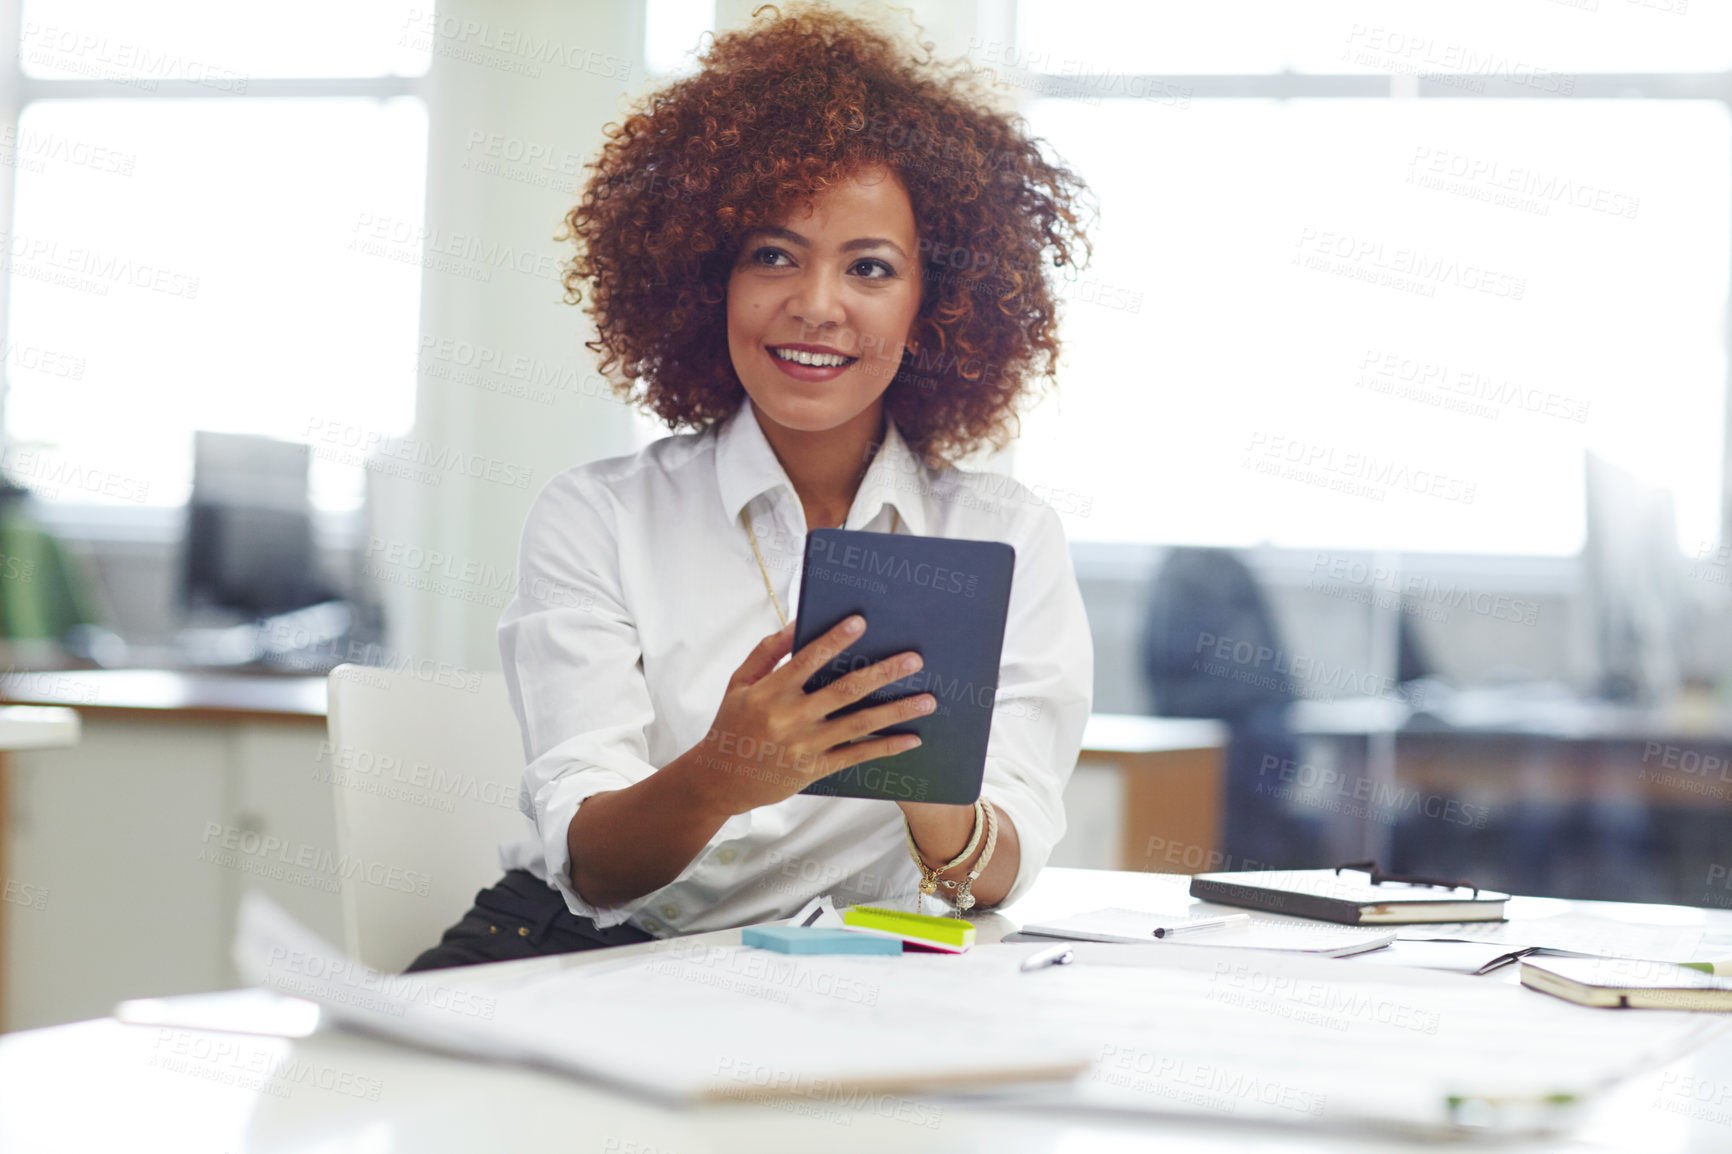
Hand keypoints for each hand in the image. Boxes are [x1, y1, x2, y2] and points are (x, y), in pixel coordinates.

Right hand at [680, 615, 933, 816]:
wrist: (720, 780)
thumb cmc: (731, 723)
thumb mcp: (739, 682)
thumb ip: (767, 652)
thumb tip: (798, 623)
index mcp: (770, 692)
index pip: (807, 659)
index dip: (834, 639)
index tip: (861, 622)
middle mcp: (790, 718)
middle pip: (844, 690)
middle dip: (883, 673)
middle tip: (914, 659)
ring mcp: (805, 746)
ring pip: (858, 724)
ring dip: (896, 711)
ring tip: (928, 700)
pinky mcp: (815, 769)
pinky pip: (856, 756)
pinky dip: (885, 747)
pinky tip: (912, 739)